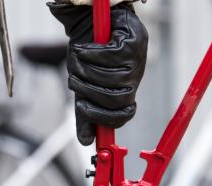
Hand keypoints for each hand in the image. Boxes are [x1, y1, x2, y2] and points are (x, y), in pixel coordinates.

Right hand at [48, 2, 147, 145]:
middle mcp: (135, 76)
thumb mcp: (83, 83)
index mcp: (125, 89)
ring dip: (86, 68)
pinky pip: (109, 56)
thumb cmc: (87, 51)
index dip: (105, 117)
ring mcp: (138, 59)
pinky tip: (84, 46)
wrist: (89, 18)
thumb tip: (85, 141)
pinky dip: (90, 52)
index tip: (84, 109)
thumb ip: (85, 110)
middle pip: (115, 98)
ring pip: (110, 77)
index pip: (123, 114)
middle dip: (89, 90)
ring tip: (77, 58)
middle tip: (74, 79)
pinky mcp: (134, 41)